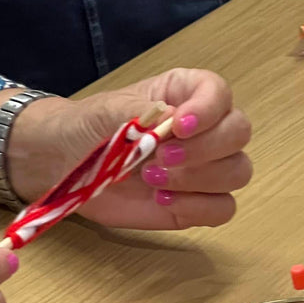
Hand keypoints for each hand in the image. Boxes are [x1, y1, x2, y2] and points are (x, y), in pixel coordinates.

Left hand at [0, 67, 252, 231]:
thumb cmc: (88, 128)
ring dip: (199, 179)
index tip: (178, 125)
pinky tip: (161, 201)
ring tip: (152, 179)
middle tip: (158, 158)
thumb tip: (173, 122)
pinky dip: (197, 208)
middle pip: (239, 134)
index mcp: (187, 94)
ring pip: (237, 172)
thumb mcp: (109, 111)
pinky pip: (223, 208)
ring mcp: (205, 168)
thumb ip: (143, 113)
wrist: (64, 165)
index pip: (220, 94)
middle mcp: (206, 128)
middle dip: (204, 149)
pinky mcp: (197, 202)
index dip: (208, 110)